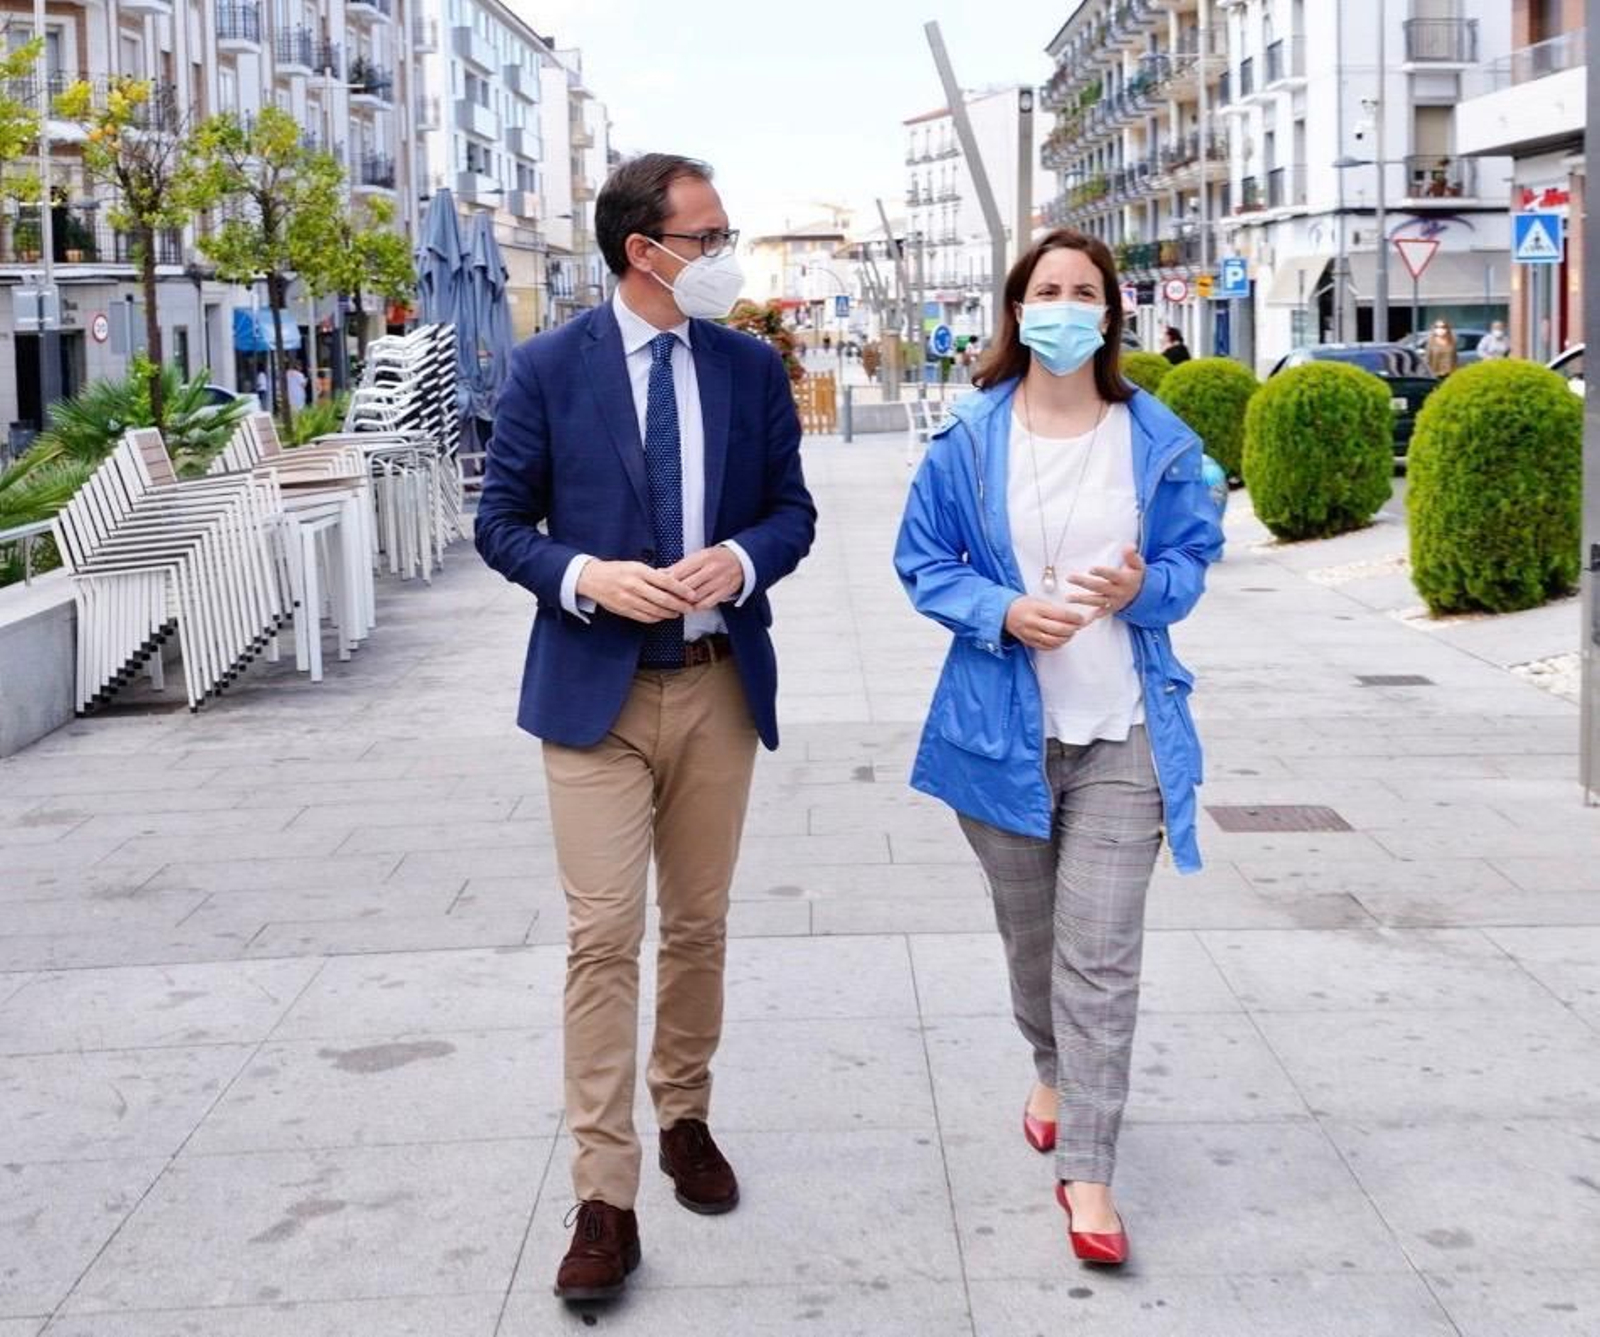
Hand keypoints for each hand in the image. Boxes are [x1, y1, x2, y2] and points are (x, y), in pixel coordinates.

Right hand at [575, 560, 696, 623]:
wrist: (591, 579)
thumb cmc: (616, 570)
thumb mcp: (635, 565)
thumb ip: (653, 574)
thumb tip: (674, 582)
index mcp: (639, 571)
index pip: (666, 581)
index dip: (681, 590)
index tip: (692, 595)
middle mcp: (634, 585)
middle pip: (663, 599)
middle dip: (679, 605)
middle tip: (690, 608)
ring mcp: (628, 599)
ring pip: (655, 610)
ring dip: (669, 613)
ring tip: (678, 613)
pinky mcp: (623, 610)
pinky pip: (644, 617)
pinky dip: (656, 618)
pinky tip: (663, 616)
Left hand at [668, 546, 744, 611]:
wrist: (741, 560)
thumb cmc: (716, 558)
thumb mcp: (698, 556)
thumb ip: (680, 565)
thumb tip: (661, 572)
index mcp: (702, 558)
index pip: (679, 572)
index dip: (666, 581)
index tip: (658, 586)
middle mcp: (711, 569)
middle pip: (686, 586)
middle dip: (673, 593)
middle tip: (663, 598)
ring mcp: (718, 582)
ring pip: (695, 596)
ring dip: (683, 602)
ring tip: (674, 603)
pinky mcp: (724, 592)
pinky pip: (706, 604)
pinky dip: (695, 607)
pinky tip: (689, 606)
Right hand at [1004, 596, 1090, 650]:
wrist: (1006, 613)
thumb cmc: (1024, 605)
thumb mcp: (1040, 601)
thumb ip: (1055, 610)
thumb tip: (1073, 618)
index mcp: (1037, 609)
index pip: (1061, 615)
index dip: (1074, 618)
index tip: (1080, 619)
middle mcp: (1033, 622)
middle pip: (1059, 630)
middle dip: (1072, 629)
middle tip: (1077, 627)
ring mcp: (1031, 634)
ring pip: (1054, 641)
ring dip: (1066, 638)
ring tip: (1070, 633)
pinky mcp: (1029, 642)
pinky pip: (1047, 647)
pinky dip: (1057, 645)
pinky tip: (1061, 640)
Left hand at [1066, 547, 1145, 617]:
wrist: (1140, 593)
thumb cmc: (1134, 575)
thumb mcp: (1137, 565)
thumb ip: (1131, 556)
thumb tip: (1129, 546)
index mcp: (1124, 580)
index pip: (1112, 575)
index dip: (1102, 572)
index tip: (1091, 569)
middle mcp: (1118, 592)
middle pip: (1099, 587)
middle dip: (1084, 583)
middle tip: (1069, 578)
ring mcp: (1113, 602)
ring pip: (1096, 601)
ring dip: (1082, 600)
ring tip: (1068, 598)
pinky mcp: (1109, 609)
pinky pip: (1098, 614)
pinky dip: (1090, 618)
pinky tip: (1079, 621)